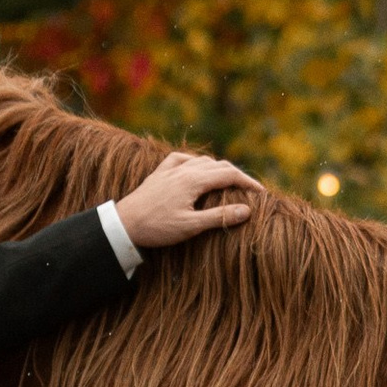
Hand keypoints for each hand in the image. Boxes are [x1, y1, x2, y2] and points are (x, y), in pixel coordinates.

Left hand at [114, 151, 259, 252]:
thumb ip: (219, 217)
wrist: (124, 223)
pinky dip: (196, 161)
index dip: (248, 182)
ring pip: (202, 161)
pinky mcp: (160, 173)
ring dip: (219, 168)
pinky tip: (197, 167)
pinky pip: (182, 159)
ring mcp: (170, 169)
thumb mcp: (191, 226)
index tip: (262, 192)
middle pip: (219, 165)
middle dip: (238, 175)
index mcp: (193, 180)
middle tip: (250, 189)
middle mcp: (184, 170)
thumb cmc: (157, 227)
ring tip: (229, 181)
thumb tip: (246, 210)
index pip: (229, 174)